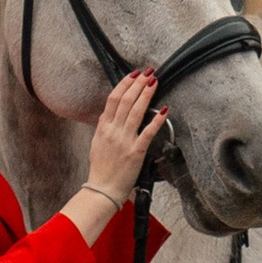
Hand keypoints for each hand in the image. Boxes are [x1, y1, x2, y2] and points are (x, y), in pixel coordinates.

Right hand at [85, 67, 164, 203]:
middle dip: (138, 84)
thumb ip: (104, 126)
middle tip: (148, 72)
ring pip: (136, 112)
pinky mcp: (136, 152)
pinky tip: (164, 110)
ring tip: (154, 82)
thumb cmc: (100, 169)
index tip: (134, 74)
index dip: (124, 84)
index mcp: (103, 127)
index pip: (113, 99)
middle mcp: (113, 131)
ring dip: (146, 94)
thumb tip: (111, 113)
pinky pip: (148, 132)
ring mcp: (124, 141)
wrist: (102, 190)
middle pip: (126, 101)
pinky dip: (156, 120)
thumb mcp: (97, 143)